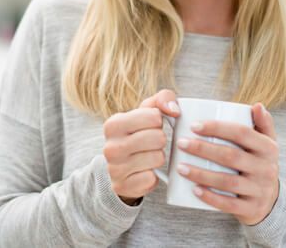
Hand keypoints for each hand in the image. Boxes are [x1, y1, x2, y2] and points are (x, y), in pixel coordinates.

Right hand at [103, 89, 180, 204]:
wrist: (120, 166)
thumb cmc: (138, 133)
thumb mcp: (146, 112)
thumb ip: (163, 99)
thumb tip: (175, 110)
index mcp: (113, 124)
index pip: (154, 116)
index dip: (159, 121)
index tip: (152, 126)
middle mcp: (110, 146)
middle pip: (158, 138)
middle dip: (161, 140)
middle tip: (152, 143)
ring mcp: (115, 168)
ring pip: (157, 159)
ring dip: (159, 158)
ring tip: (148, 156)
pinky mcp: (123, 186)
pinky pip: (152, 179)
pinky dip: (153, 176)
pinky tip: (145, 171)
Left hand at [176, 102, 279, 225]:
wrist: (271, 200)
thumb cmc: (259, 163)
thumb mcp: (266, 143)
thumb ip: (262, 123)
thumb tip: (256, 105)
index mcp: (268, 148)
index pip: (241, 133)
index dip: (217, 127)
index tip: (193, 125)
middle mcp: (267, 169)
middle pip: (231, 156)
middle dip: (202, 149)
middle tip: (180, 143)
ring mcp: (260, 190)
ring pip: (227, 181)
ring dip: (201, 174)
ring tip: (180, 166)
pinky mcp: (251, 209)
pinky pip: (229, 204)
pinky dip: (211, 197)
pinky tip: (194, 190)